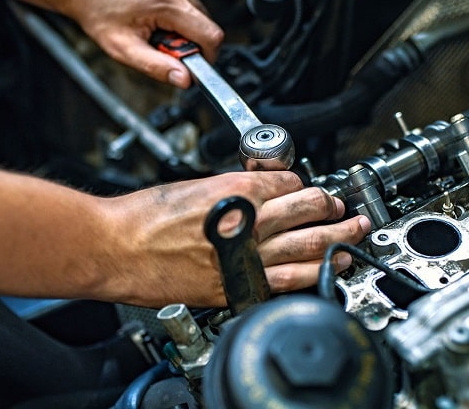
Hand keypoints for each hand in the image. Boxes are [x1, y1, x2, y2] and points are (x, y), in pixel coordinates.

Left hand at [62, 0, 222, 87]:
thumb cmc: (96, 11)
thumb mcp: (123, 48)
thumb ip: (157, 67)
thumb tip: (184, 79)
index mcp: (167, 2)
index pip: (211, 36)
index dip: (206, 57)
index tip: (189, 64)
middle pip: (206, 25)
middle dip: (189, 43)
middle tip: (160, 45)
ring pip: (198, 14)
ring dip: (182, 29)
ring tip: (153, 28)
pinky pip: (188, 2)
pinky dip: (176, 15)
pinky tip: (153, 15)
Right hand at [98, 171, 369, 306]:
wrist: (116, 247)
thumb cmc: (144, 216)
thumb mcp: (195, 185)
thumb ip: (233, 189)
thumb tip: (259, 191)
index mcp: (239, 189)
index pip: (291, 182)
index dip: (303, 184)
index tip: (309, 190)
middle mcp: (250, 221)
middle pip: (311, 209)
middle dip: (333, 207)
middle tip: (344, 208)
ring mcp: (247, 256)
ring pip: (311, 245)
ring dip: (338, 239)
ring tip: (352, 235)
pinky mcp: (237, 286)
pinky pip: (288, 280)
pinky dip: (315, 273)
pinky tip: (330, 269)